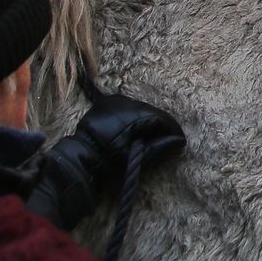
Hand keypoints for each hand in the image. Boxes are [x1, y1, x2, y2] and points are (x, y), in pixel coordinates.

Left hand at [73, 85, 187, 170]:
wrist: (80, 156)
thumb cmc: (109, 160)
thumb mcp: (135, 158)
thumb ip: (159, 148)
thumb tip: (180, 141)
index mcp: (136, 114)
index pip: (163, 119)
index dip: (173, 130)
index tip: (179, 141)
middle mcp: (127, 102)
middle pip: (153, 112)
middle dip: (160, 126)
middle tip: (166, 140)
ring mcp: (116, 100)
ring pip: (141, 109)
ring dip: (147, 120)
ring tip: (150, 136)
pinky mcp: (107, 103)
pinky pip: (128, 107)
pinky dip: (134, 117)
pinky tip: (135, 127)